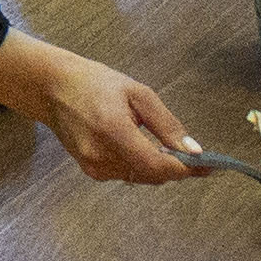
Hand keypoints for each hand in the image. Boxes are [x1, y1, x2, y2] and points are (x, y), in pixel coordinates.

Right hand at [0, 32, 196, 182]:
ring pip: (141, 177)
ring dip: (157, 166)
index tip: (209, 165)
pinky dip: (139, 164)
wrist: (52, 88)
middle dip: (174, 166)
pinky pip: (126, 174)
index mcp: (114, 132)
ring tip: (162, 144)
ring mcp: (93, 167)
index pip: (158, 167)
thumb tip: (194, 151)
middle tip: (191, 151)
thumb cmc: (96, 83)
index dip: (186, 169)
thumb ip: (166, 125)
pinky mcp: (90, 170)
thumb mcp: (137, 93)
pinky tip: (138, 145)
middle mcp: (101, 156)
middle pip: (152, 176)